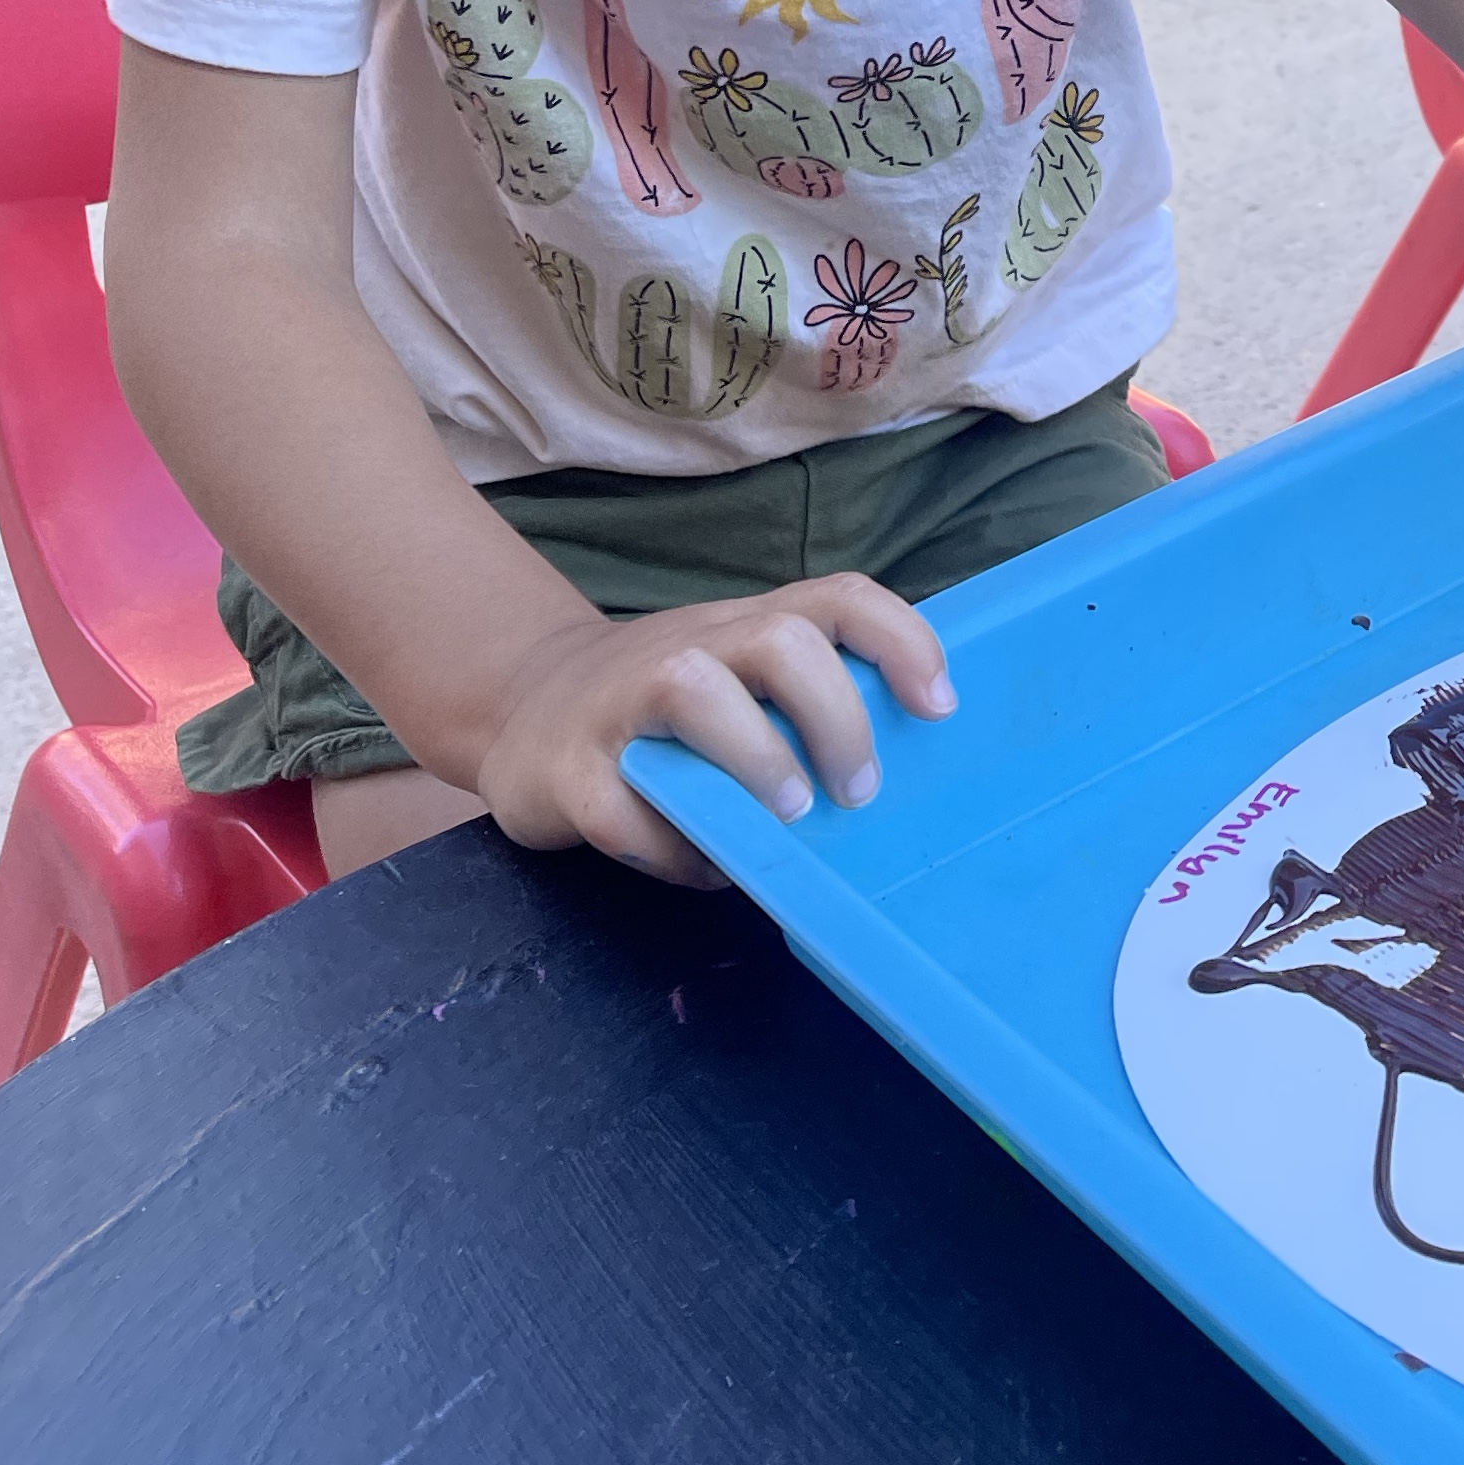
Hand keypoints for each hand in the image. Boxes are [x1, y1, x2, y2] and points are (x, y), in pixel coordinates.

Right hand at [471, 571, 955, 886]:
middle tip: (857, 790)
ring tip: (787, 814)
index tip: (939, 707)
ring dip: (755, 757)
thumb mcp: (737, 683)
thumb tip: (900, 784)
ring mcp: (619, 701)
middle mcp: (688, 646)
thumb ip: (802, 707)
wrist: (524, 709)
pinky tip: (702, 866)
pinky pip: (621, 806)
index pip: (838, 597)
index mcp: (744, 627)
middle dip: (835, 714)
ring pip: (692, 690)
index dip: (901, 639)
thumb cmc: (665, 710)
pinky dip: (670, 847)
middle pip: (778, 639)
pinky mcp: (566, 769)